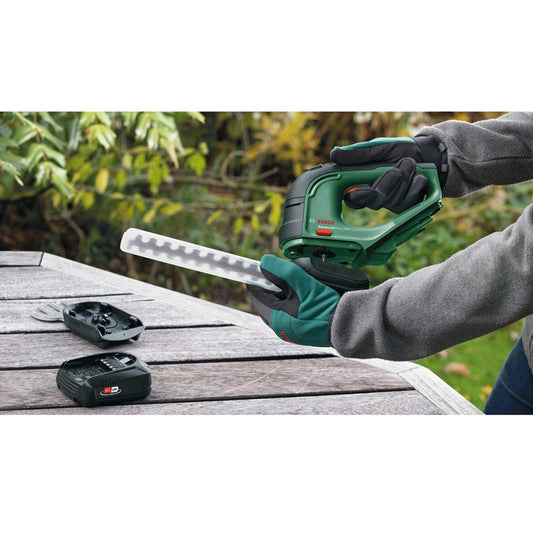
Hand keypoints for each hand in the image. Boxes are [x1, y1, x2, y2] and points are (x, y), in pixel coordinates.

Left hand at [247, 254, 339, 346]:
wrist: (347, 326)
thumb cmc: (325, 308)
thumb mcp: (303, 284)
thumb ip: (283, 271)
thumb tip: (265, 262)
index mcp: (275, 318)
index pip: (257, 294)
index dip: (259, 278)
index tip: (261, 268)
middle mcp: (280, 327)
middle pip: (267, 300)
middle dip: (273, 286)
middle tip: (283, 275)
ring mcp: (290, 331)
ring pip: (278, 307)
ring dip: (283, 294)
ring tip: (296, 285)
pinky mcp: (300, 332)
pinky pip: (289, 314)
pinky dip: (291, 303)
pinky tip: (303, 297)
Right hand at [330, 134, 445, 212]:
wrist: (427, 154)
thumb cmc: (398, 150)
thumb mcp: (378, 148)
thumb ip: (357, 154)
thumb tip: (334, 154)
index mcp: (363, 184)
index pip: (352, 199)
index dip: (356, 196)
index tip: (357, 191)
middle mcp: (375, 197)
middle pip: (375, 200)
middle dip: (388, 182)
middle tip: (397, 168)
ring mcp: (391, 203)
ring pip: (394, 199)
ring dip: (405, 178)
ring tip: (411, 164)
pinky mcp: (408, 207)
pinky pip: (410, 201)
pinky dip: (416, 184)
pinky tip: (420, 176)